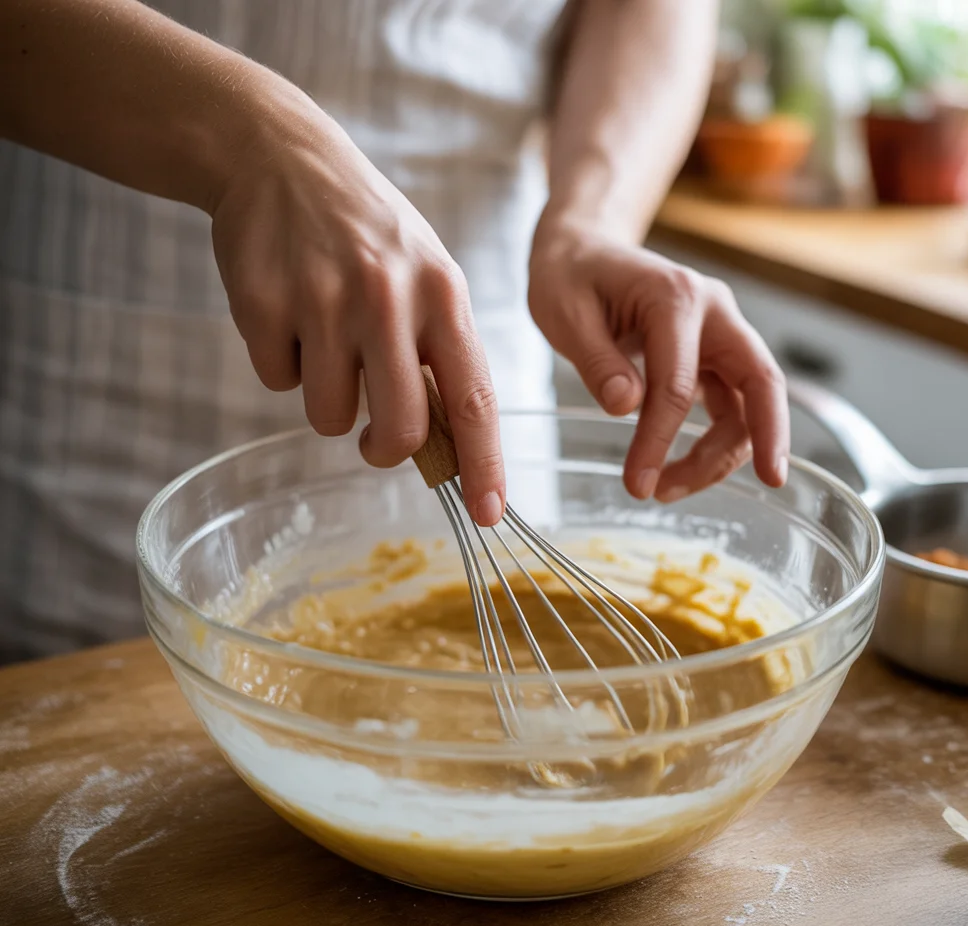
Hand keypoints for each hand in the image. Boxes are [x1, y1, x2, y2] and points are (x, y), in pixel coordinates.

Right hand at [209, 85, 504, 525]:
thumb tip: (447, 447)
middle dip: (385, 450)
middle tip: (374, 439)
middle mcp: (388, 299)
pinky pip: (276, 382)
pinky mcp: (263, 303)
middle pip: (399, 429)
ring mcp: (322, 300)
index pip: (473, 399)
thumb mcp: (427, 275)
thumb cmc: (368, 234)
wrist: (280, 157)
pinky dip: (282, 364)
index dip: (484, 464)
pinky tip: (288, 313)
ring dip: (327, 398)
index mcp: (442, 296)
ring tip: (325, 338)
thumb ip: (440, 354)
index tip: (490, 512)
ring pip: (329, 416)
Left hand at [528, 220, 789, 501]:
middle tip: (766, 485)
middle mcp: (712, 312)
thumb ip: (597, 361)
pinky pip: (729, 405)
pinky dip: (713, 443)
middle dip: (765, 436)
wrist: (580, 250)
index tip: (637, 484)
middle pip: (759, 381)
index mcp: (676, 296)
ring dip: (722, 453)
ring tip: (665, 490)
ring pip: (748, 402)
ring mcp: (717, 334)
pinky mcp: (711, 356)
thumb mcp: (565, 314)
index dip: (659, 440)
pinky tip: (677, 472)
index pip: (679, 382)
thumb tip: (626, 407)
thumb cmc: (570, 277)